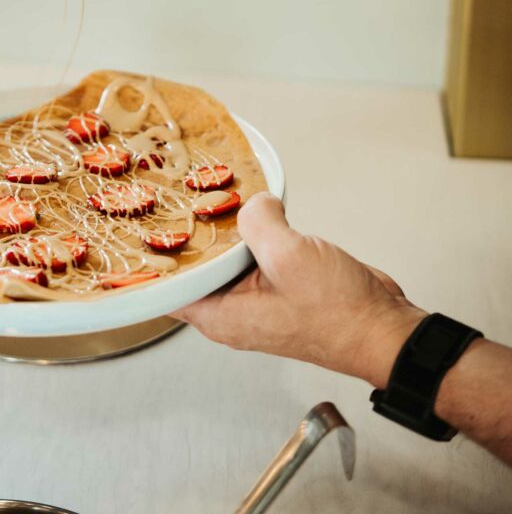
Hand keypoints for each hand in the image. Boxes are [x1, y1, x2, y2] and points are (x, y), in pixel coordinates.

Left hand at [172, 192, 425, 387]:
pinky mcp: (278, 284)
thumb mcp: (290, 257)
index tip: (133, 227)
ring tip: (204, 189)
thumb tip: (254, 203)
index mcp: (221, 315)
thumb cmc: (340, 312)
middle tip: (169, 192)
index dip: (147, 260)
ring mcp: (256, 297)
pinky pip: (253, 252)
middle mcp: (232, 310)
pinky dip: (251, 231)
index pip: (165, 290)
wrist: (385, 328)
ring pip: (225, 256)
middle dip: (184, 233)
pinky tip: (251, 205)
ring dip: (222, 227)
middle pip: (193, 267)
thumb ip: (259, 222)